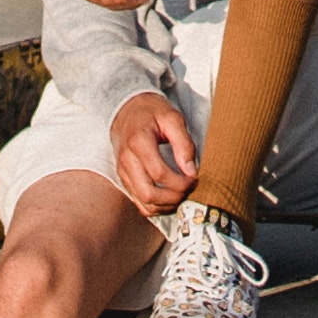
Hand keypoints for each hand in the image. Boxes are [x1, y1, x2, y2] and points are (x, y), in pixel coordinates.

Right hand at [107, 94, 197, 212]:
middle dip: (174, 198)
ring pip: (144, 203)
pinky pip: (139, 203)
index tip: (194, 178)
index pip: (159, 173)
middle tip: (189, 189)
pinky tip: (171, 198)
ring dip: (167, 205)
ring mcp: (123, 172)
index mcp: (138, 142)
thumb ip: (184, 143)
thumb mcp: (172, 118)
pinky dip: (157, 207)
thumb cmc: (152, 112)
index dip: (180, 182)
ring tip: (182, 194)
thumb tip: (191, 171)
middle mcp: (126, 160)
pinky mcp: (124, 180)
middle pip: (148, 193)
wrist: (127, 110)